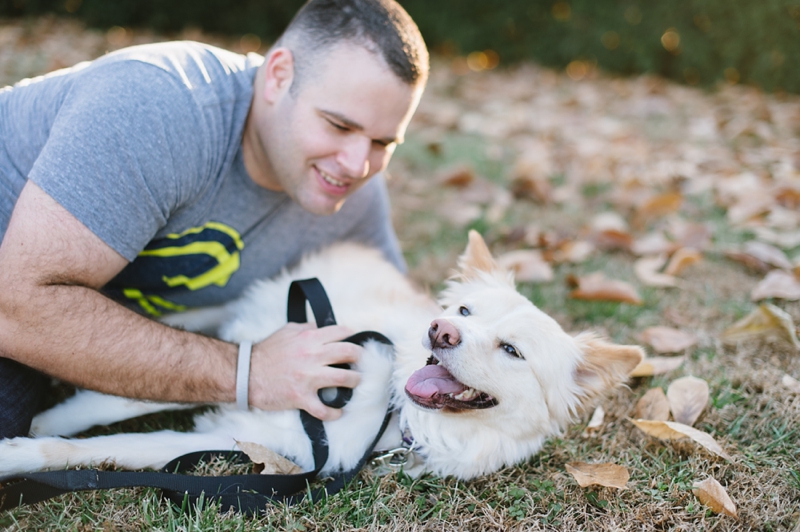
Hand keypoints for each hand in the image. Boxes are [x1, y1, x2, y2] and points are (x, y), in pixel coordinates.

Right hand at [247, 322, 361, 419]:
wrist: (246, 374)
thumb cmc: (266, 352)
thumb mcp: (287, 330)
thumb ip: (307, 327)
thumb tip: (321, 326)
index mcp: (309, 338)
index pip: (342, 333)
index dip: (352, 337)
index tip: (354, 342)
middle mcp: (312, 356)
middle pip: (349, 353)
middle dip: (359, 358)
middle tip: (359, 363)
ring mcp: (308, 377)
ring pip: (344, 379)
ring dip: (354, 382)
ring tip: (354, 383)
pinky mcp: (302, 397)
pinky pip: (324, 409)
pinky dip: (334, 412)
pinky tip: (337, 411)